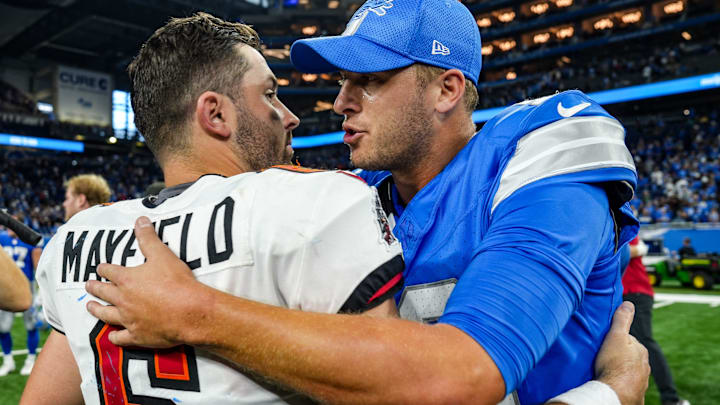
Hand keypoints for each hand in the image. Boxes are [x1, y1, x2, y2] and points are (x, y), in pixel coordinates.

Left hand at [85, 216, 211, 347]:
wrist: (190, 311)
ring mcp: (128, 319)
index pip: (109, 271)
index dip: (103, 268)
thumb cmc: (177, 282)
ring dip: (96, 310)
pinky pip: (120, 338)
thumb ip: (149, 238)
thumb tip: (140, 220)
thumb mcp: (163, 254)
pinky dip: (114, 336)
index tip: (100, 267)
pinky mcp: (138, 336)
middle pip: (103, 292)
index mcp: (127, 279)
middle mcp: (123, 300)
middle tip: (88, 285)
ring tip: (90, 307)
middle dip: (94, 287)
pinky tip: (112, 335)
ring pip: (105, 315)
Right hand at [595, 301, 649, 404]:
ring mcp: (641, 381)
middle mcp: (645, 366)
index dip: (616, 340)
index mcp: (641, 351)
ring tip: (606, 372)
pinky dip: (622, 385)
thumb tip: (628, 304)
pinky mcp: (636, 395)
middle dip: (620, 356)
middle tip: (604, 358)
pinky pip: (628, 386)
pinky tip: (613, 384)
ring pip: (630, 372)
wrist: (615, 392)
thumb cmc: (614, 364)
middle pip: (630, 357)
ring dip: (621, 371)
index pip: (629, 340)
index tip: (606, 343)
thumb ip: (622, 320)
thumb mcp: (615, 336)